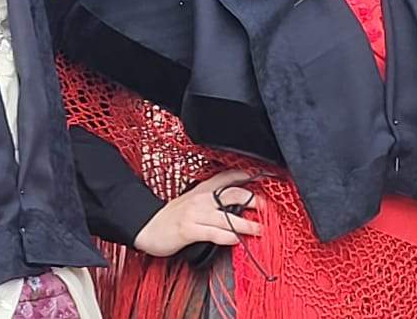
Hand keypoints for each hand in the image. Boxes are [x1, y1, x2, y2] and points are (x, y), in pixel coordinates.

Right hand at [133, 169, 262, 257]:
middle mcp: (202, 198)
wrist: (147, 227)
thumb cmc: (173, 216)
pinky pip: (213, 233)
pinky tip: (237, 240)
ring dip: (247, 224)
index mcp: (204, 188)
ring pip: (228, 216)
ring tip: (260, 229)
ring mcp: (195, 213)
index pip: (231, 176)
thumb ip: (214, 199)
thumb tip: (240, 202)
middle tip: (268, 208)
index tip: (268, 176)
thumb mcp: (194, 201)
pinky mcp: (189, 230)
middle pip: (234, 194)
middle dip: (254, 200)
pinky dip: (228, 236)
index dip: (251, 175)